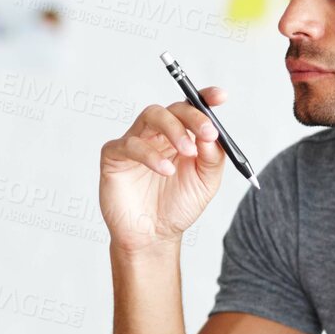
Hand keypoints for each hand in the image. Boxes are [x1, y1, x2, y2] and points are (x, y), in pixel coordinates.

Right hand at [99, 87, 229, 255]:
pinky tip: (165, 170)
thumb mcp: (206, 182)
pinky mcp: (114, 155)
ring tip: (187, 153)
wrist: (153, 237)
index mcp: (180, 136)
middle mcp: (157, 134)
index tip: (220, 97)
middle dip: (192, 117)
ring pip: (150, 116)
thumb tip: (212, 133)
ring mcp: (134, 142)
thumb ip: (212, 157)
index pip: (191, 108)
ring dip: (173, 130)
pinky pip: (131, 144)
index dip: (205, 98)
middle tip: (208, 133)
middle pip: (172, 109)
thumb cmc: (178, 207)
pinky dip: (151, 155)